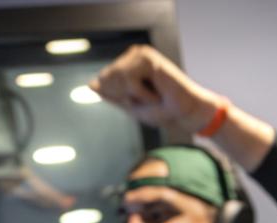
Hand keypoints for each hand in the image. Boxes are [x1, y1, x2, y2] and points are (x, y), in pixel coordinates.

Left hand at [90, 45, 222, 132]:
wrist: (185, 113)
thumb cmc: (163, 109)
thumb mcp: (131, 105)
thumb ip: (112, 95)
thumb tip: (91, 84)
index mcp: (128, 64)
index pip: (104, 78)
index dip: (117, 96)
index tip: (139, 102)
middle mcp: (133, 56)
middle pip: (108, 77)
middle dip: (125, 95)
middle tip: (148, 100)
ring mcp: (141, 54)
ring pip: (118, 78)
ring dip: (135, 95)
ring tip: (154, 97)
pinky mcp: (148, 58)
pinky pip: (130, 79)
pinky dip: (141, 93)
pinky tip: (157, 94)